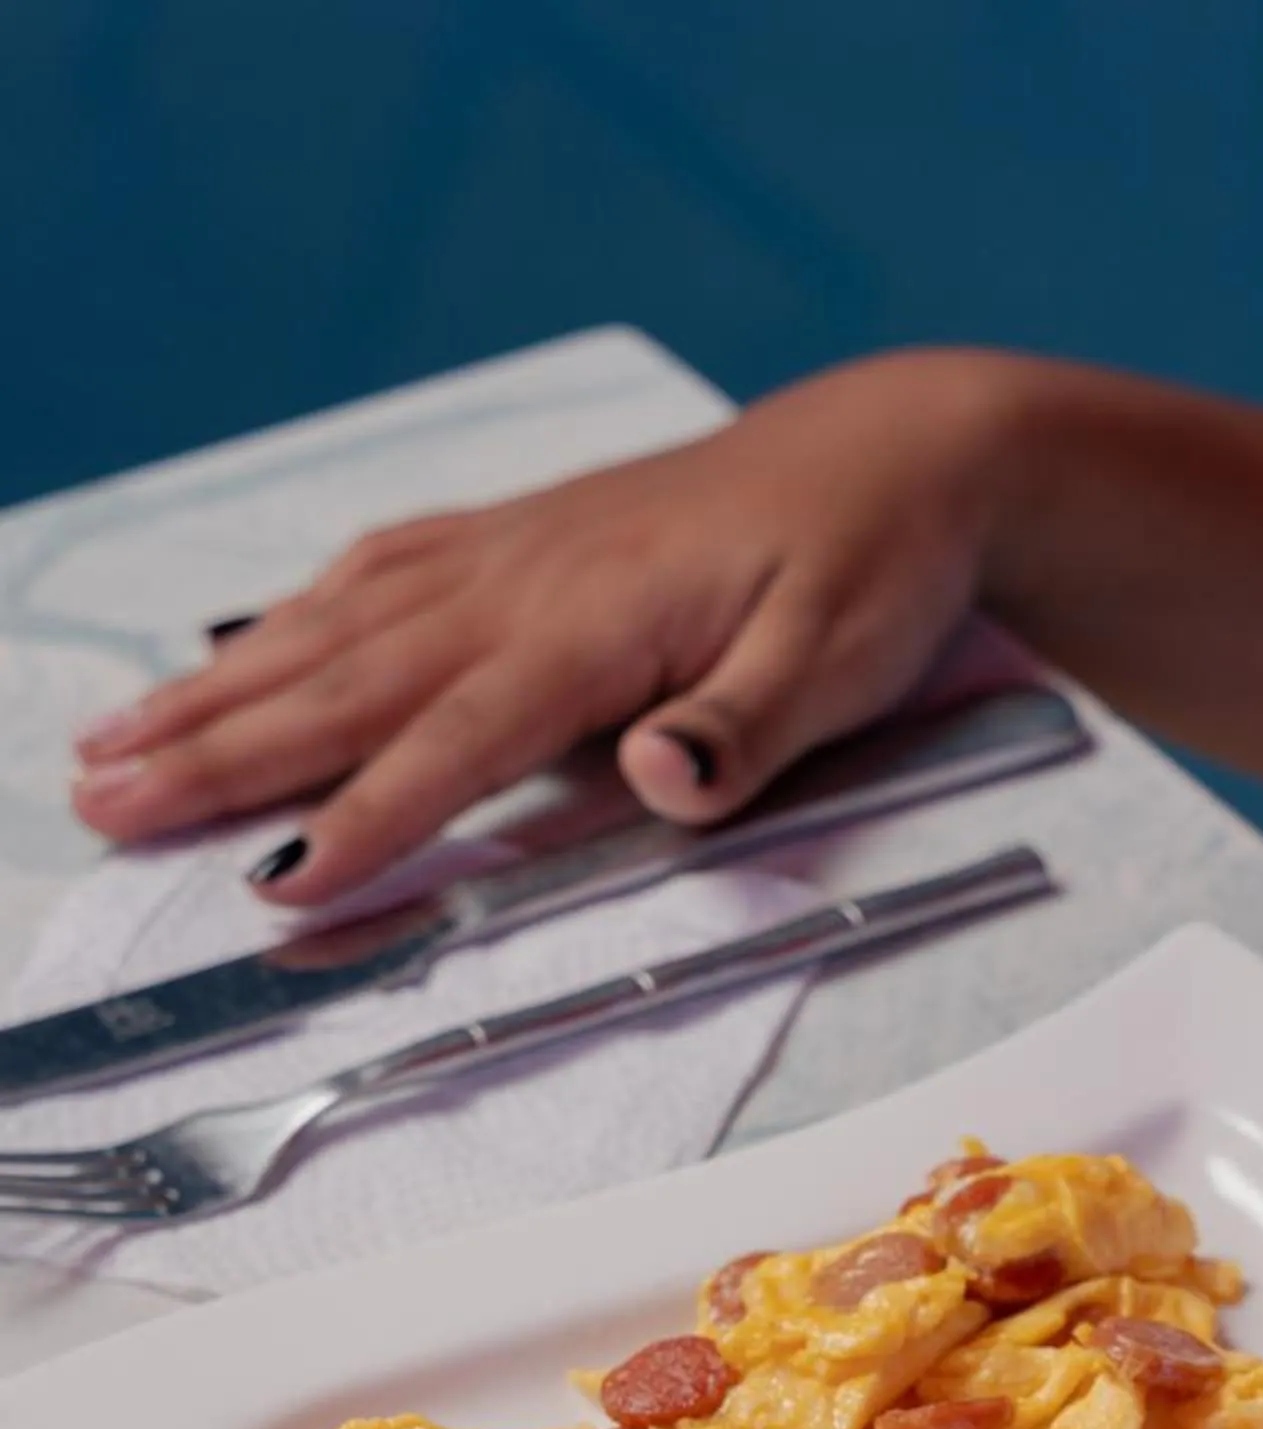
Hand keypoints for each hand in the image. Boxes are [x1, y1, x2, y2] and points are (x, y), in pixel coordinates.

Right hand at [68, 351, 1013, 908]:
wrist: (900, 451)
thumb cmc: (872, 565)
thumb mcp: (838, 659)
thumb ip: (743, 729)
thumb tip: (664, 780)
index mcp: (594, 624)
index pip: (451, 739)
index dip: (364, 819)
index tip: (282, 886)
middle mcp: (525, 580)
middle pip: (346, 682)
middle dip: (220, 753)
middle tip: (105, 805)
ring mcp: (512, 550)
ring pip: (333, 627)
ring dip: (220, 690)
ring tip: (118, 743)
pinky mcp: (521, 536)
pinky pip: (378, 572)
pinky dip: (295, 616)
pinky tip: (242, 648)